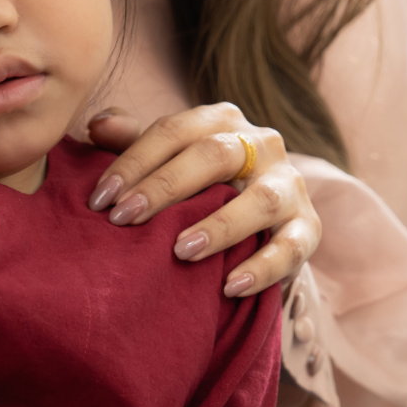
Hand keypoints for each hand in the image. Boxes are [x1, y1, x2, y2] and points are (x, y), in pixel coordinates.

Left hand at [87, 103, 319, 297]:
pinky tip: (230, 286)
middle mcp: (262, 143)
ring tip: (181, 251)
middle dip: (166, 187)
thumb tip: (96, 124)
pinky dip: (263, 267)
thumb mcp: (169, 161)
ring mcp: (290, 184)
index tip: (99, 199)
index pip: (174, 130)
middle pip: (215, 155)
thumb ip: (134, 143)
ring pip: (261, 199)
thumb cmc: (202, 185)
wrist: (265, 216)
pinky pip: (292, 247)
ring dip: (220, 225)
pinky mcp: (309, 226)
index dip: (133, 161)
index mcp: (223, 120)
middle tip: (124, 219)